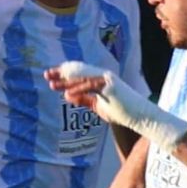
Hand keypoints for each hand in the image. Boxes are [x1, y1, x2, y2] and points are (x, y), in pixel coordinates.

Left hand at [45, 62, 186, 153]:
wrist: (140, 116)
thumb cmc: (121, 112)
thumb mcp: (98, 106)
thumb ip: (84, 99)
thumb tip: (68, 95)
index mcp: (99, 79)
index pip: (78, 73)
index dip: (64, 73)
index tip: (51, 77)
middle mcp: (102, 76)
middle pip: (78, 71)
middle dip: (61, 72)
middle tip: (46, 75)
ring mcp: (107, 79)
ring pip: (82, 77)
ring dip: (66, 81)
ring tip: (52, 84)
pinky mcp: (110, 86)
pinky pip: (91, 86)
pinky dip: (78, 89)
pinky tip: (67, 94)